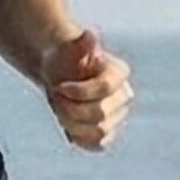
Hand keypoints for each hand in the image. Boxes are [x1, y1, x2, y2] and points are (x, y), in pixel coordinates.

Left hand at [44, 25, 131, 150]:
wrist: (58, 75)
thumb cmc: (64, 58)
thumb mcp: (68, 48)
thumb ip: (81, 44)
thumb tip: (89, 34)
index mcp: (118, 74)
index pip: (105, 88)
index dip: (79, 91)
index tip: (59, 87)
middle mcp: (123, 96)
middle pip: (100, 114)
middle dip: (71, 108)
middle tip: (56, 97)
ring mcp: (117, 116)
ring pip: (99, 132)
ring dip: (72, 124)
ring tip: (60, 110)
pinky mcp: (108, 132)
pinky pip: (97, 144)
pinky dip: (79, 137)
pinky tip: (67, 124)